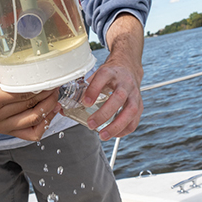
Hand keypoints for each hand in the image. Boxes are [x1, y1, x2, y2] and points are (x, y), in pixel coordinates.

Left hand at [0, 49, 59, 140]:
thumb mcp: (5, 100)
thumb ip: (23, 107)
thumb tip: (53, 106)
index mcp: (0, 128)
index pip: (33, 134)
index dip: (48, 120)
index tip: (56, 106)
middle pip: (34, 117)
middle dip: (50, 102)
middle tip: (55, 88)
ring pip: (29, 104)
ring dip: (43, 91)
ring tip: (47, 80)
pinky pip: (21, 94)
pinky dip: (32, 86)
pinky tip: (36, 78)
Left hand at [82, 13, 144, 140]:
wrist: (128, 67)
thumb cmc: (110, 74)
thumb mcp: (96, 75)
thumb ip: (83, 89)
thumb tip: (62, 107)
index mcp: (110, 72)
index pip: (103, 77)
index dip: (94, 90)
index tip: (85, 102)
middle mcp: (124, 82)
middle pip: (119, 97)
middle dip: (105, 113)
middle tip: (91, 124)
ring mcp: (134, 93)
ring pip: (130, 110)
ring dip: (117, 125)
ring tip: (103, 135)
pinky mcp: (139, 103)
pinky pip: (135, 119)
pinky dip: (125, 129)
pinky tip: (115, 134)